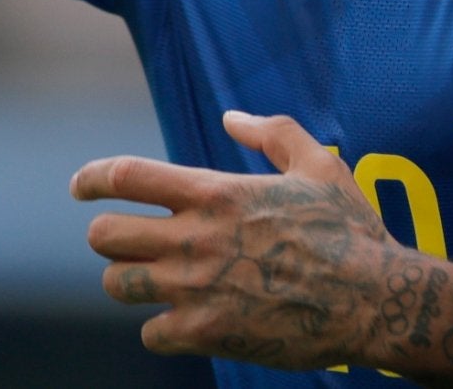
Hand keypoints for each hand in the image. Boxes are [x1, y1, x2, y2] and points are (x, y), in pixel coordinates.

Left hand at [74, 110, 409, 370]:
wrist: (373, 300)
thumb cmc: (349, 229)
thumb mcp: (319, 164)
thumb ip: (271, 132)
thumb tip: (231, 118)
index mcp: (215, 194)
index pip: (126, 176)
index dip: (91, 179)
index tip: (79, 187)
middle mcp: (195, 240)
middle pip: (105, 236)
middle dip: (107, 236)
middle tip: (124, 242)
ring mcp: (196, 291)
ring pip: (118, 285)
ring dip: (128, 281)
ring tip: (149, 282)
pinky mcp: (206, 335)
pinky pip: (151, 334)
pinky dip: (161, 329)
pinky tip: (185, 322)